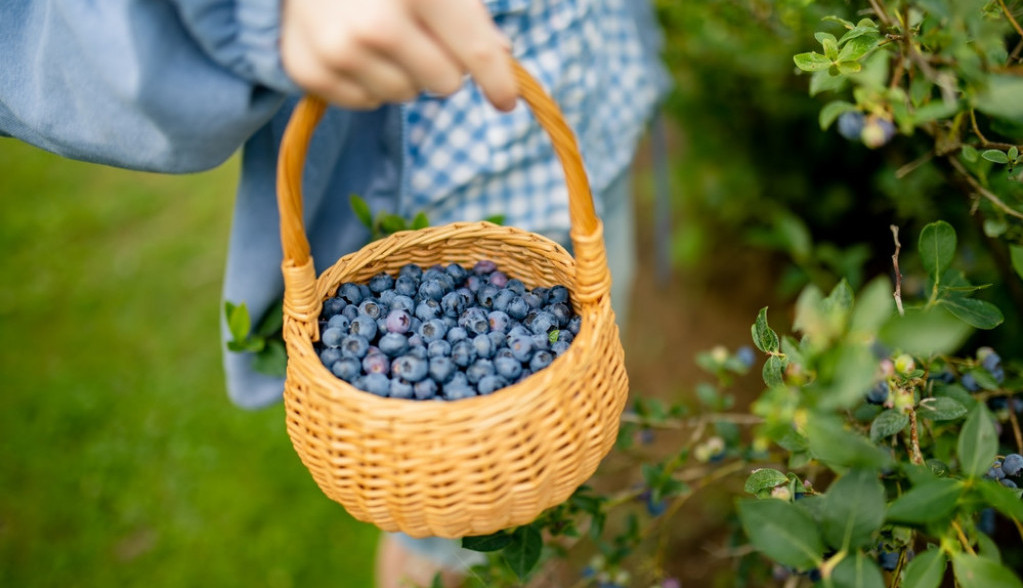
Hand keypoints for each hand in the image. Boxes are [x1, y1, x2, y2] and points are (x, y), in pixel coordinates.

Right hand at [280, 0, 517, 110]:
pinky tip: (353, 46)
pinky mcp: (309, 71)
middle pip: (445, 84)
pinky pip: (366, 103)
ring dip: (404, 73)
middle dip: (444, 66)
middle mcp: (377, 24)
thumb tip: (502, 56)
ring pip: (405, 96)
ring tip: (381, 36)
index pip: (475, 54)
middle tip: (422, 36)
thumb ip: (469, 13)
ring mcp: (339, 50)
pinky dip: (368, 81)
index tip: (506, 101)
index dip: (499, 82)